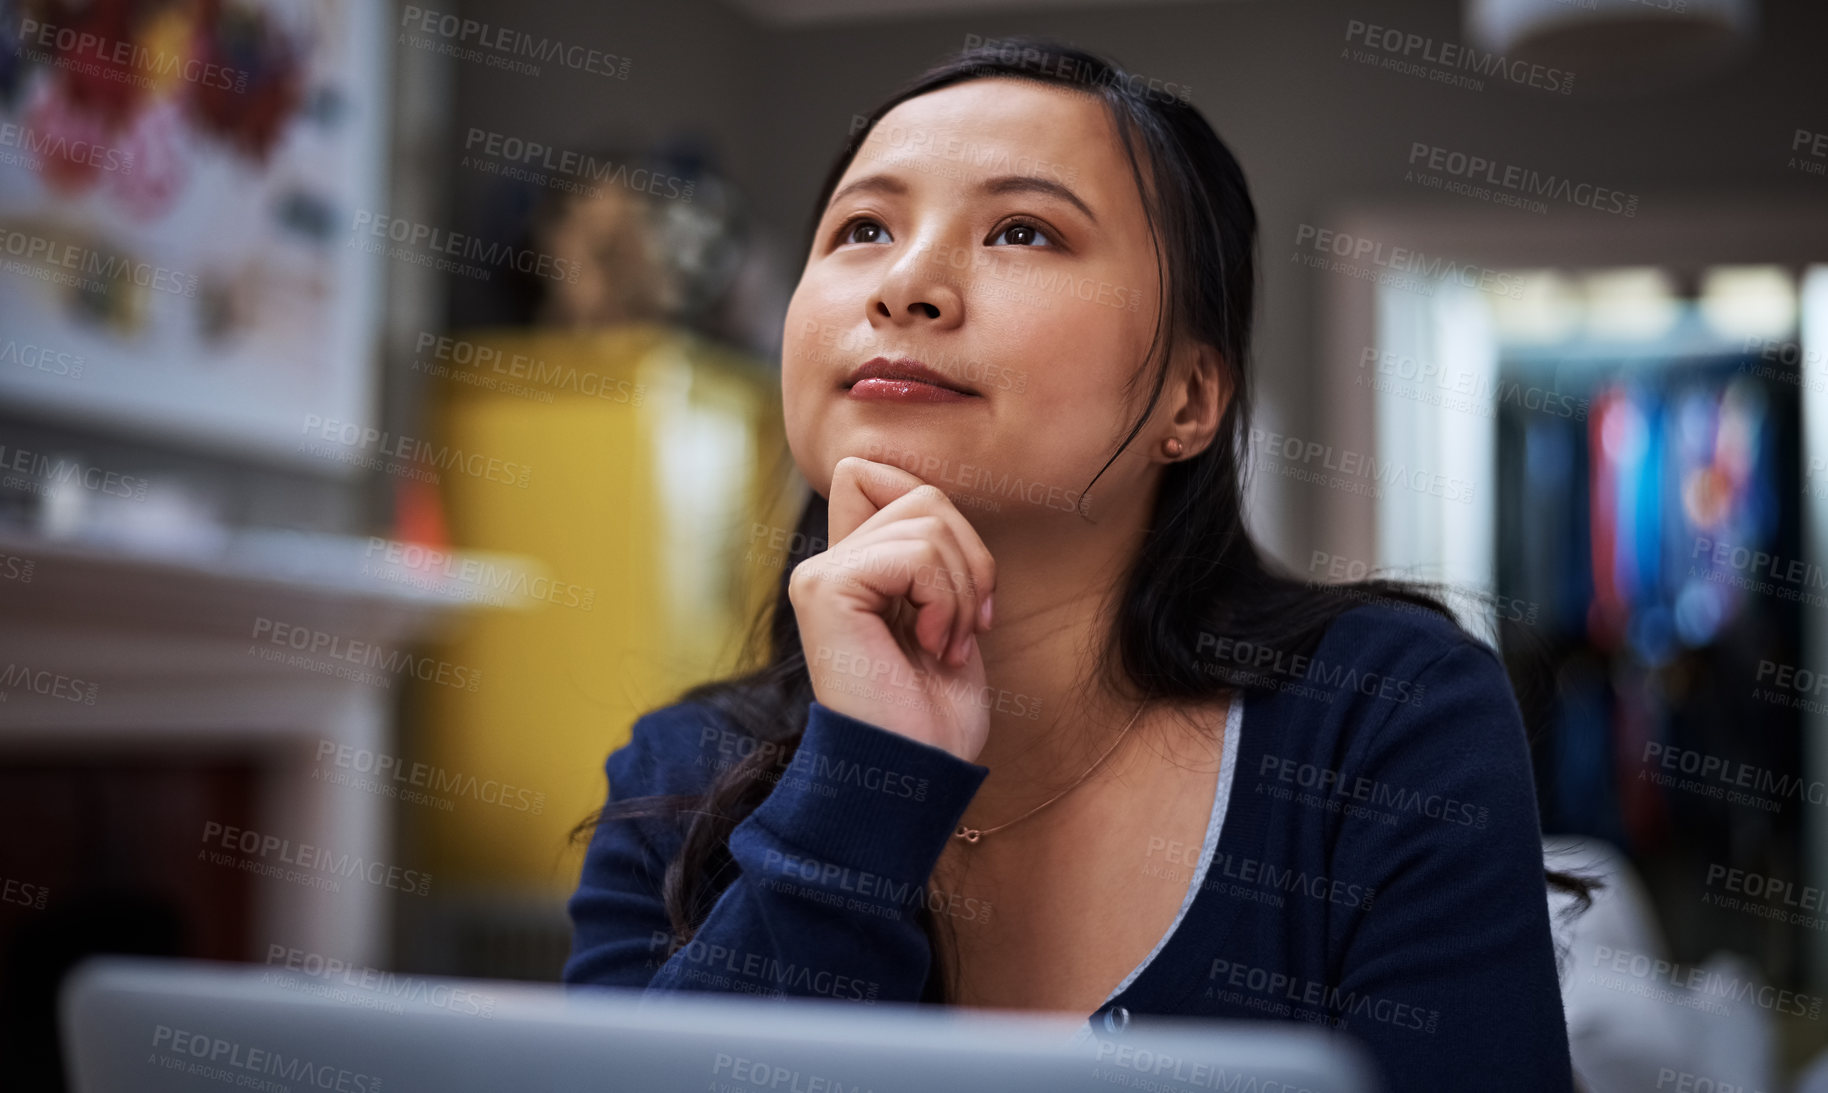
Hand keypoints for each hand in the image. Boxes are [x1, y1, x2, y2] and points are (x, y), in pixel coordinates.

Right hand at [788, 457, 997, 762]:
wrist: (915, 774)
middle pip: (921, 495)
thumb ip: (929, 553)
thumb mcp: (946, 614)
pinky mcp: (825, 588)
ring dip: (962, 590)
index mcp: (851, 570)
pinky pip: (916, 554)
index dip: (935, 511)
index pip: (873, 472)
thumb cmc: (934, 715)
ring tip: (946, 645)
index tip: (960, 589)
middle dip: (969, 559)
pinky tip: (932, 646)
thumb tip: (929, 496)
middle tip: (966, 629)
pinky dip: (946, 601)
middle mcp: (826, 565)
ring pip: (926, 520)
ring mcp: (820, 574)